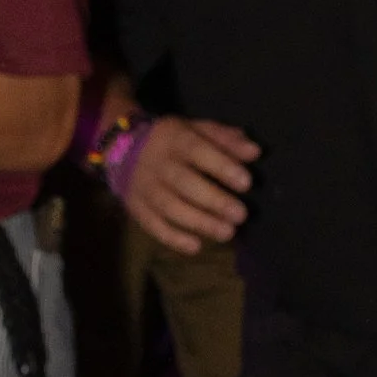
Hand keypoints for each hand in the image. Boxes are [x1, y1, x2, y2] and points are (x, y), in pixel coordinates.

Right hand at [114, 116, 258, 252]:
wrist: (121, 149)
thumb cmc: (174, 142)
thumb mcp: (197, 130)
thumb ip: (226, 139)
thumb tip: (255, 152)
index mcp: (175, 138)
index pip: (198, 150)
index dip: (222, 166)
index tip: (247, 183)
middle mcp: (157, 163)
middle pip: (184, 182)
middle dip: (214, 200)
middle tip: (241, 215)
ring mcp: (144, 187)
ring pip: (169, 207)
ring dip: (199, 222)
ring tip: (227, 232)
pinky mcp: (136, 207)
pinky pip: (152, 225)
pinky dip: (173, 238)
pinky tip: (196, 247)